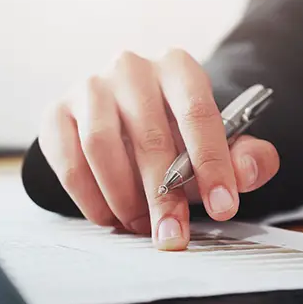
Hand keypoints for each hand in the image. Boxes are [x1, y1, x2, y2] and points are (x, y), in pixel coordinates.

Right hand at [37, 49, 279, 249]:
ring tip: (139, 225)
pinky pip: (68, 161)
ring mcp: (89, 88)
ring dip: (122, 197)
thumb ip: (246, 159)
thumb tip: (246, 173)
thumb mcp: (219, 145)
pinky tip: (109, 216)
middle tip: (173, 235)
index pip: (198, 112)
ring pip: (101, 146)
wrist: (125, 123)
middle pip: (148, 136)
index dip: (212, 164)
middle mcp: (131, 69)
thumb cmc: (177, 135)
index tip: (223, 206)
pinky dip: (89, 198)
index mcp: (178, 68)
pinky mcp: (56, 113)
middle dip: (163, 196)